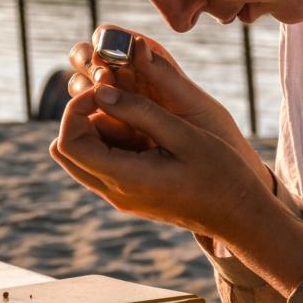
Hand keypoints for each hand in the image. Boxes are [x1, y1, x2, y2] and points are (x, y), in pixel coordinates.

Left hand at [66, 24, 274, 189]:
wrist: (238, 214)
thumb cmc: (219, 173)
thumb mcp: (183, 134)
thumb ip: (140, 112)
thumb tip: (101, 92)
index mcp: (125, 178)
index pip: (68, 143)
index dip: (76, 109)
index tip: (104, 88)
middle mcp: (115, 193)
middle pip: (64, 151)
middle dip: (79, 116)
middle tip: (112, 95)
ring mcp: (120, 197)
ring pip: (79, 158)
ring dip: (93, 128)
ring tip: (127, 109)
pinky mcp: (130, 195)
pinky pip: (100, 165)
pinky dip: (107, 141)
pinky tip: (139, 127)